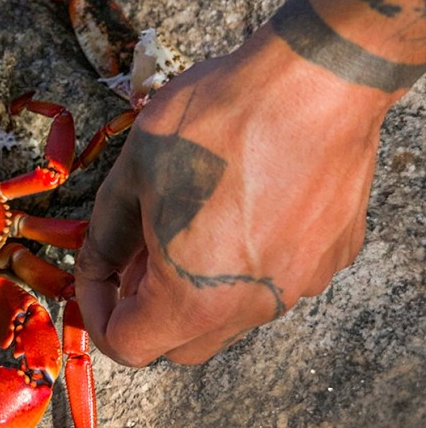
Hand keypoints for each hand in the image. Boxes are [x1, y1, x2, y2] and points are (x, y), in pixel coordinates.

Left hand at [74, 29, 385, 365]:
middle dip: (146, 309)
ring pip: (231, 313)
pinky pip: (274, 279)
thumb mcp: (133, 174)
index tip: (95, 277)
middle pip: (181, 343)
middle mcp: (252, 308)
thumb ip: (108, 234)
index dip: (96, 313)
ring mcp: (300, 285)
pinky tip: (239, 207)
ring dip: (197, 287)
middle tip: (134, 255)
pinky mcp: (332, 256)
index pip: (127, 346)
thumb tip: (98, 263)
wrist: (315, 81)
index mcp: (192, 300)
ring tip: (184, 225)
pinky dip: (245, 262)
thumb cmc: (216, 123)